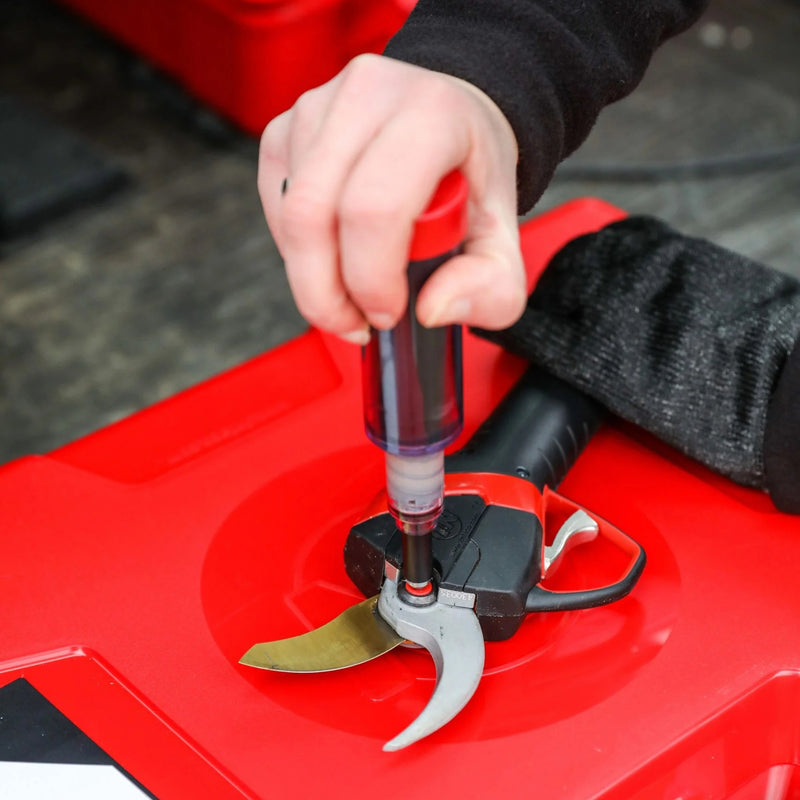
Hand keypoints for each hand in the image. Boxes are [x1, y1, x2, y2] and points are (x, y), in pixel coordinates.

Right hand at [258, 54, 524, 344]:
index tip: (389, 312)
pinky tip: (333, 257)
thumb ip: (490, 288)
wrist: (450, 115)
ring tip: (350, 292)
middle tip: (356, 323)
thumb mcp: (504, 238)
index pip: (376, 208)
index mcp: (431, 115)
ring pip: (288, 216)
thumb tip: (430, 309)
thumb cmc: (471, 171)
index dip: (372, 279)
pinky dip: (297, 252)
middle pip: (313, 215)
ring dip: (311, 277)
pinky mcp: (285, 128)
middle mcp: (368, 96)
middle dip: (326, 294)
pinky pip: (275, 208)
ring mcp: (318, 107)